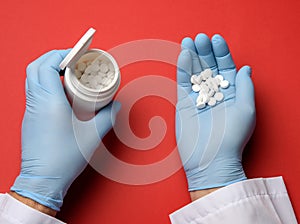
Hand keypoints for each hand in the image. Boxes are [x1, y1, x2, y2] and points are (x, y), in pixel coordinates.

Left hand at [11, 50, 119, 210]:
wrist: (43, 180)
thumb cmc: (64, 158)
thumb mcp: (93, 135)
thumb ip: (108, 117)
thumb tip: (116, 106)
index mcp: (49, 102)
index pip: (46, 65)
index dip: (60, 54)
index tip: (76, 54)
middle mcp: (36, 103)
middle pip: (35, 67)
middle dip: (52, 58)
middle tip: (71, 60)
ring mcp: (30, 111)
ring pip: (32, 79)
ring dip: (48, 70)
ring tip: (67, 74)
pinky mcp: (30, 119)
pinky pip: (34, 91)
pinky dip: (45, 83)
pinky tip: (61, 93)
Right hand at [176, 34, 255, 190]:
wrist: (210, 160)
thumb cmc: (231, 138)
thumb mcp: (246, 111)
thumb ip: (245, 87)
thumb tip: (246, 68)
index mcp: (231, 94)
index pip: (226, 67)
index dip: (221, 52)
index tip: (216, 39)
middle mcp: (215, 94)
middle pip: (209, 67)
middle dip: (204, 51)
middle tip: (199, 38)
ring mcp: (198, 98)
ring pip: (195, 72)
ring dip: (192, 56)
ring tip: (189, 41)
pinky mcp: (184, 104)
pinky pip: (183, 83)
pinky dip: (182, 70)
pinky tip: (183, 56)